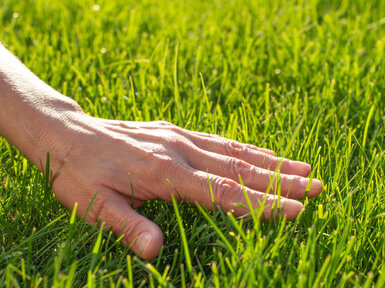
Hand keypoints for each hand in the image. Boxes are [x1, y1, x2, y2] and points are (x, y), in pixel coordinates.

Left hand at [38, 111, 322, 258]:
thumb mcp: (92, 206)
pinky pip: (218, 140)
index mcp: (164, 173)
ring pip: (233, 151)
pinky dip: (246, 148)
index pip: (223, 193)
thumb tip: (155, 253)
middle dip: (282, 181)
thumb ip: (126, 227)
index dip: (262, 205)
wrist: (64, 133)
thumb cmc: (76, 174)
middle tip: (320, 187)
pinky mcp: (173, 131)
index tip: (297, 210)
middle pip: (238, 169)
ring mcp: (178, 137)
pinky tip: (262, 154)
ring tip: (306, 168)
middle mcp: (179, 151)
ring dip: (272, 162)